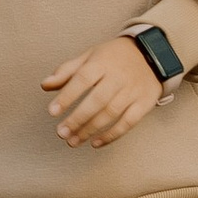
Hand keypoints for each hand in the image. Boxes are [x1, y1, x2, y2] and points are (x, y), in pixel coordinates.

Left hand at [42, 34, 167, 148]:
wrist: (152, 54)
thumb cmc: (113, 57)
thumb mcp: (89, 56)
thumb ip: (66, 71)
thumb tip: (45, 85)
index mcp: (102, 62)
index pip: (82, 79)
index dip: (66, 96)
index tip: (52, 112)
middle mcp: (118, 76)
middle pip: (97, 100)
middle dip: (77, 119)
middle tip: (61, 133)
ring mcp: (133, 90)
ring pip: (111, 113)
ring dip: (90, 130)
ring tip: (73, 141)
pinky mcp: (145, 103)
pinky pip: (128, 122)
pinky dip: (112, 135)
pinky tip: (96, 143)